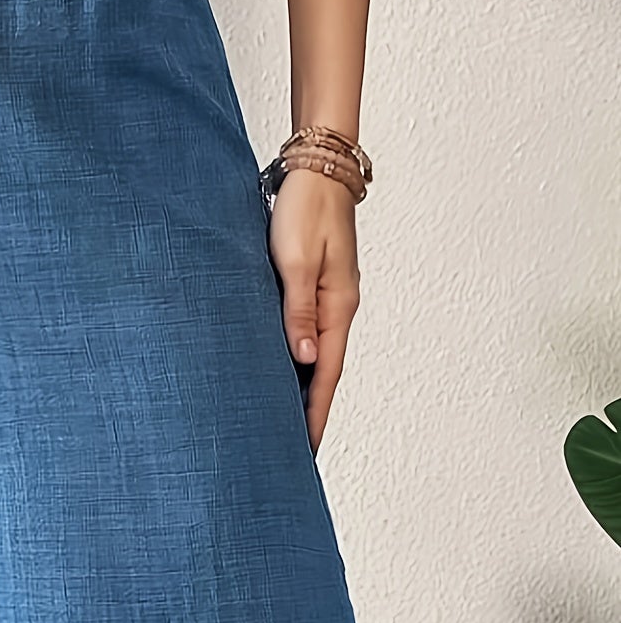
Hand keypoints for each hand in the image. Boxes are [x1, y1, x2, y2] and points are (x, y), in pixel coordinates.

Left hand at [266, 167, 360, 454]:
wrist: (317, 168)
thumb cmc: (305, 210)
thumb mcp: (297, 261)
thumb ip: (298, 311)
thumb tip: (302, 360)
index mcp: (337, 308)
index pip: (325, 376)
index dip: (315, 416)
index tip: (306, 451)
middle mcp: (337, 310)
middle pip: (323, 374)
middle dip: (310, 414)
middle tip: (293, 454)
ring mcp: (329, 300)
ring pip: (314, 357)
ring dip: (303, 391)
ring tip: (285, 427)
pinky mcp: (315, 288)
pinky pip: (307, 336)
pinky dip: (296, 363)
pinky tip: (283, 377)